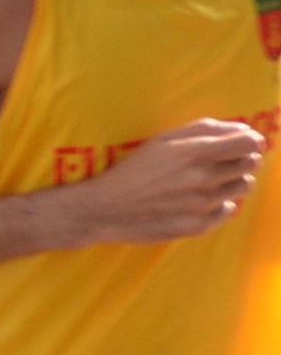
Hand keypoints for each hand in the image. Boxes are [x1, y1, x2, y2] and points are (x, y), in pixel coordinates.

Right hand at [67, 119, 266, 245]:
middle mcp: (204, 178)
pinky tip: (199, 200)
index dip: (251, 140)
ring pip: (243, 187)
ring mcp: (203, 204)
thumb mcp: (162, 140)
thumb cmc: (131, 169)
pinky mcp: (199, 225)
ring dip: (232, 180)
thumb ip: (203, 129)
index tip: (241, 142)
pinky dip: (220, 203)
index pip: (251, 142)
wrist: (103, 209)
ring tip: (209, 180)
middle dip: (242, 158)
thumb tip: (242, 129)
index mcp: (195, 152)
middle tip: (221, 161)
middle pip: (251, 164)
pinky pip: (228, 210)